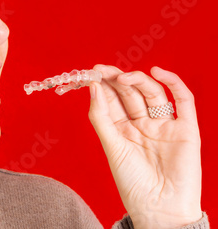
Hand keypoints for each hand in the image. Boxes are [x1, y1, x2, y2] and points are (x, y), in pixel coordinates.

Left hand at [88, 65, 201, 228]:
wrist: (160, 209)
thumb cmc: (132, 182)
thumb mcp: (111, 146)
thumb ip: (101, 117)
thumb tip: (92, 87)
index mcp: (122, 129)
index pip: (112, 99)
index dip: (102, 84)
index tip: (90, 71)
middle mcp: (143, 124)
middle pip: (130, 93)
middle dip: (116, 79)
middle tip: (102, 69)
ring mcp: (164, 125)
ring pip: (152, 93)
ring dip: (138, 81)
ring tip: (122, 77)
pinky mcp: (186, 129)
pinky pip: (183, 100)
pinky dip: (173, 83)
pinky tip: (158, 72)